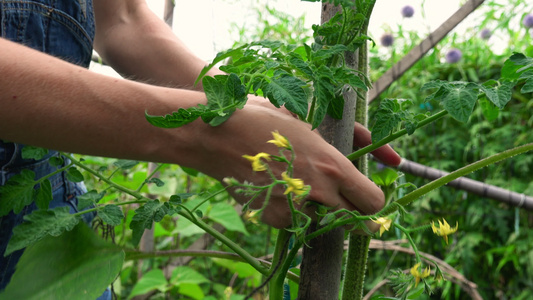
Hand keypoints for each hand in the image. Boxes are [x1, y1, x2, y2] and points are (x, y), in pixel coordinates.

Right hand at [189, 98, 400, 228]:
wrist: (216, 137)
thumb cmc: (263, 120)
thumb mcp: (309, 119)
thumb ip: (355, 135)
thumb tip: (389, 152)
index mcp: (333, 166)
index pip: (374, 202)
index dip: (373, 200)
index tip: (365, 193)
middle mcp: (319, 193)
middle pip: (356, 221)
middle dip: (353, 211)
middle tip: (341, 197)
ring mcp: (295, 209)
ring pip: (325, 221)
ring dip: (322, 209)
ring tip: (301, 183)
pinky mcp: (274, 218)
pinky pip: (296, 221)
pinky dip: (295, 210)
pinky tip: (279, 187)